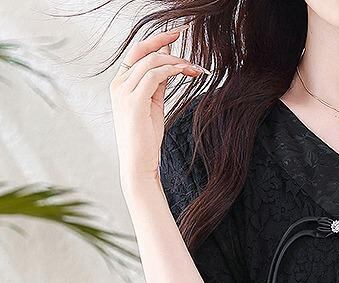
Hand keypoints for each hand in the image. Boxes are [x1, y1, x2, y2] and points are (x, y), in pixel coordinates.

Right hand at [110, 27, 205, 192]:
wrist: (139, 164)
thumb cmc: (146, 138)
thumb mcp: (153, 105)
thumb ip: (157, 84)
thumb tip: (169, 64)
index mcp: (121, 84)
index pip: (137, 53)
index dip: (156, 41)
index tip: (176, 36)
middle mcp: (119, 85)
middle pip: (141, 50)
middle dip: (164, 41)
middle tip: (185, 37)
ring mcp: (124, 93)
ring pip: (150, 61)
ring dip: (175, 61)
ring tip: (193, 68)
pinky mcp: (134, 103)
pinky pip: (154, 75)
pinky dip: (171, 70)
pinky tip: (185, 72)